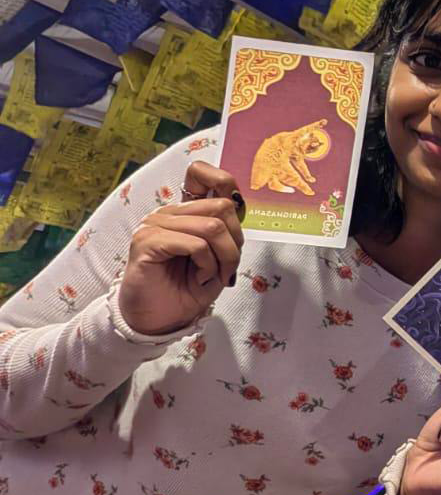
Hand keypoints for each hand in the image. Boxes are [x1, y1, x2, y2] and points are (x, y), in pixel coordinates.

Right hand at [118, 162, 244, 335]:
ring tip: (212, 275)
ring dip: (223, 258)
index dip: (223, 182)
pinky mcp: (147, 242)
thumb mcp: (217, 258)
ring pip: (212, 227)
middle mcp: (168, 214)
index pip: (200, 174)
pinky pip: (195, 244)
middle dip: (235, 242)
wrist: (159, 320)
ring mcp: (154, 225)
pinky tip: (200, 277)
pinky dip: (207, 264)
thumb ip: (225, 231)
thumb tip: (239, 205)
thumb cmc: (186, 290)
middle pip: (221, 207)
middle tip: (227, 266)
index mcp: (184, 213)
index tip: (235, 214)